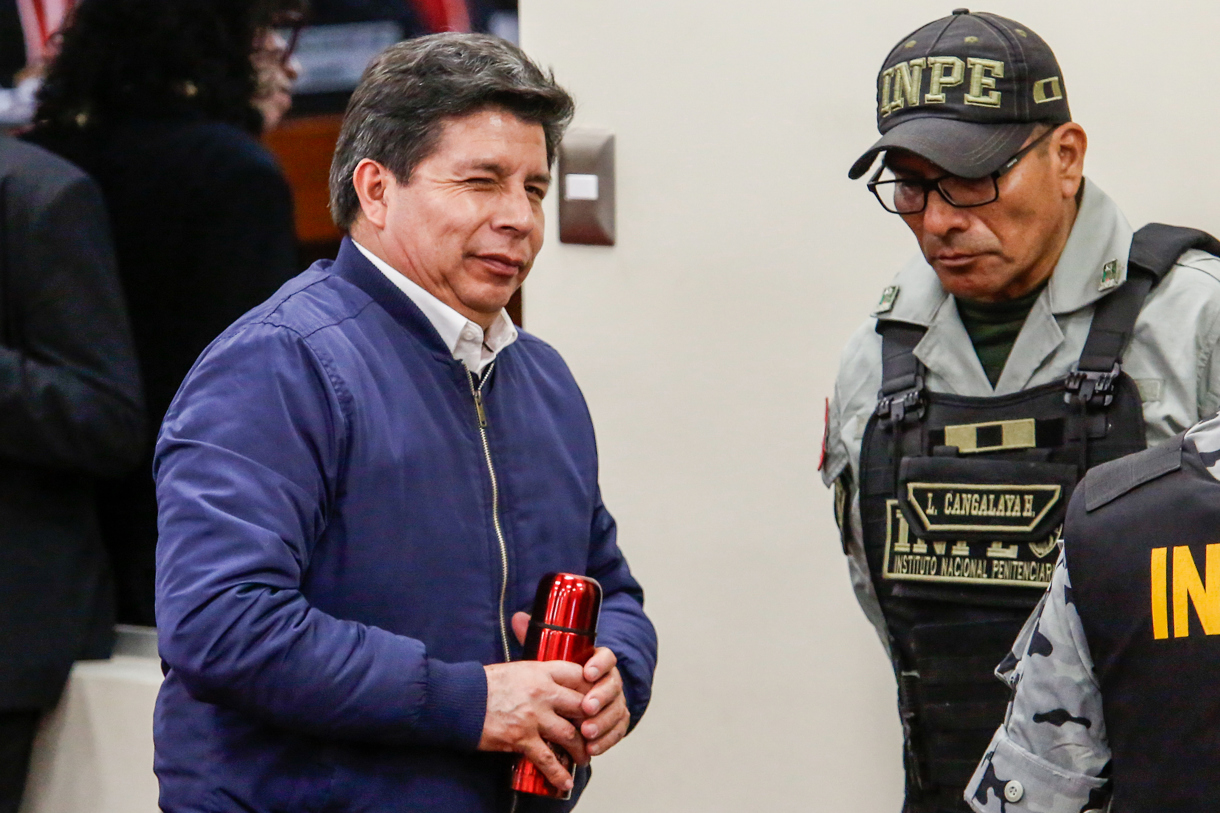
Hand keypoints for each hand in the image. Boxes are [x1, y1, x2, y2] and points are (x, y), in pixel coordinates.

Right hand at [479, 645, 590, 790]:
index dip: (591, 688)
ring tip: (584, 757)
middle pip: (582, 706)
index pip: (578, 675)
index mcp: (540, 671)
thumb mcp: (516, 669)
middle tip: (595, 731)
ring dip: (581, 749)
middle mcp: (543, 692)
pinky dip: (559, 773)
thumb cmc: (483, 684)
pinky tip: (565, 781)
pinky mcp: (522, 738)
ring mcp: (534, 717)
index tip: (595, 699)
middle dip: (593, 721)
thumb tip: (551, 685)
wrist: (459, 699)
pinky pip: (548, 759)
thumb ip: (537, 676)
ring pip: (570, 734)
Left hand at [510, 611, 630, 758]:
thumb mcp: (549, 659)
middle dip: (601, 697)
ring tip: (586, 732)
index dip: (600, 664)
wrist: (572, 703)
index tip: (588, 672)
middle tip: (586, 707)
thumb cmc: (559, 679)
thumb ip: (537, 638)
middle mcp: (610, 681)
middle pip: (613, 686)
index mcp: (598, 663)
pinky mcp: (616, 723)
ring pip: (616, 710)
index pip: (607, 657)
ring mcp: (615, 703)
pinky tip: (593, 747)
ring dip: (603, 722)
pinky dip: (607, 740)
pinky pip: (617, 732)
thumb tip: (519, 617)